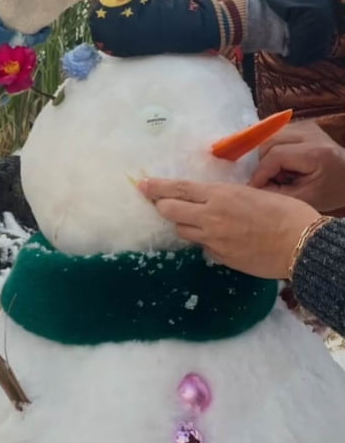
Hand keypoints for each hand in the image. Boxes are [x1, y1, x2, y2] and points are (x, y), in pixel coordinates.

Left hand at [138, 177, 319, 279]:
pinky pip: (203, 248)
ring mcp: (213, 240)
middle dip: (162, 206)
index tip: (141, 185)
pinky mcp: (220, 258)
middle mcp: (211, 216)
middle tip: (159, 204)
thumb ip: (226, 198)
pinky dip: (206, 242)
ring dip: (185, 225)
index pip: (178, 189)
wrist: (300, 243)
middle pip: (170, 211)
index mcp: (220, 195)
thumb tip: (212, 201)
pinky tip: (222, 240)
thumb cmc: (285, 212)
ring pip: (183, 231)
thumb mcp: (252, 194)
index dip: (157, 187)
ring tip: (199, 221)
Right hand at [250, 119, 344, 210]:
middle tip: (264, 181)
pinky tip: (280, 163)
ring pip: (270, 135)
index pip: (276, 155)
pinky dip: (271, 149)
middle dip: (260, 163)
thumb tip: (251, 185)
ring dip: (265, 155)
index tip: (253, 188)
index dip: (260, 172)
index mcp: (316, 153)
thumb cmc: (331, 191)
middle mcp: (311, 133)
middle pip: (270, 141)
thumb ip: (276, 193)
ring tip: (275, 173)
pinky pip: (277, 133)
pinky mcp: (304, 125)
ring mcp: (307, 126)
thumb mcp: (305, 199)